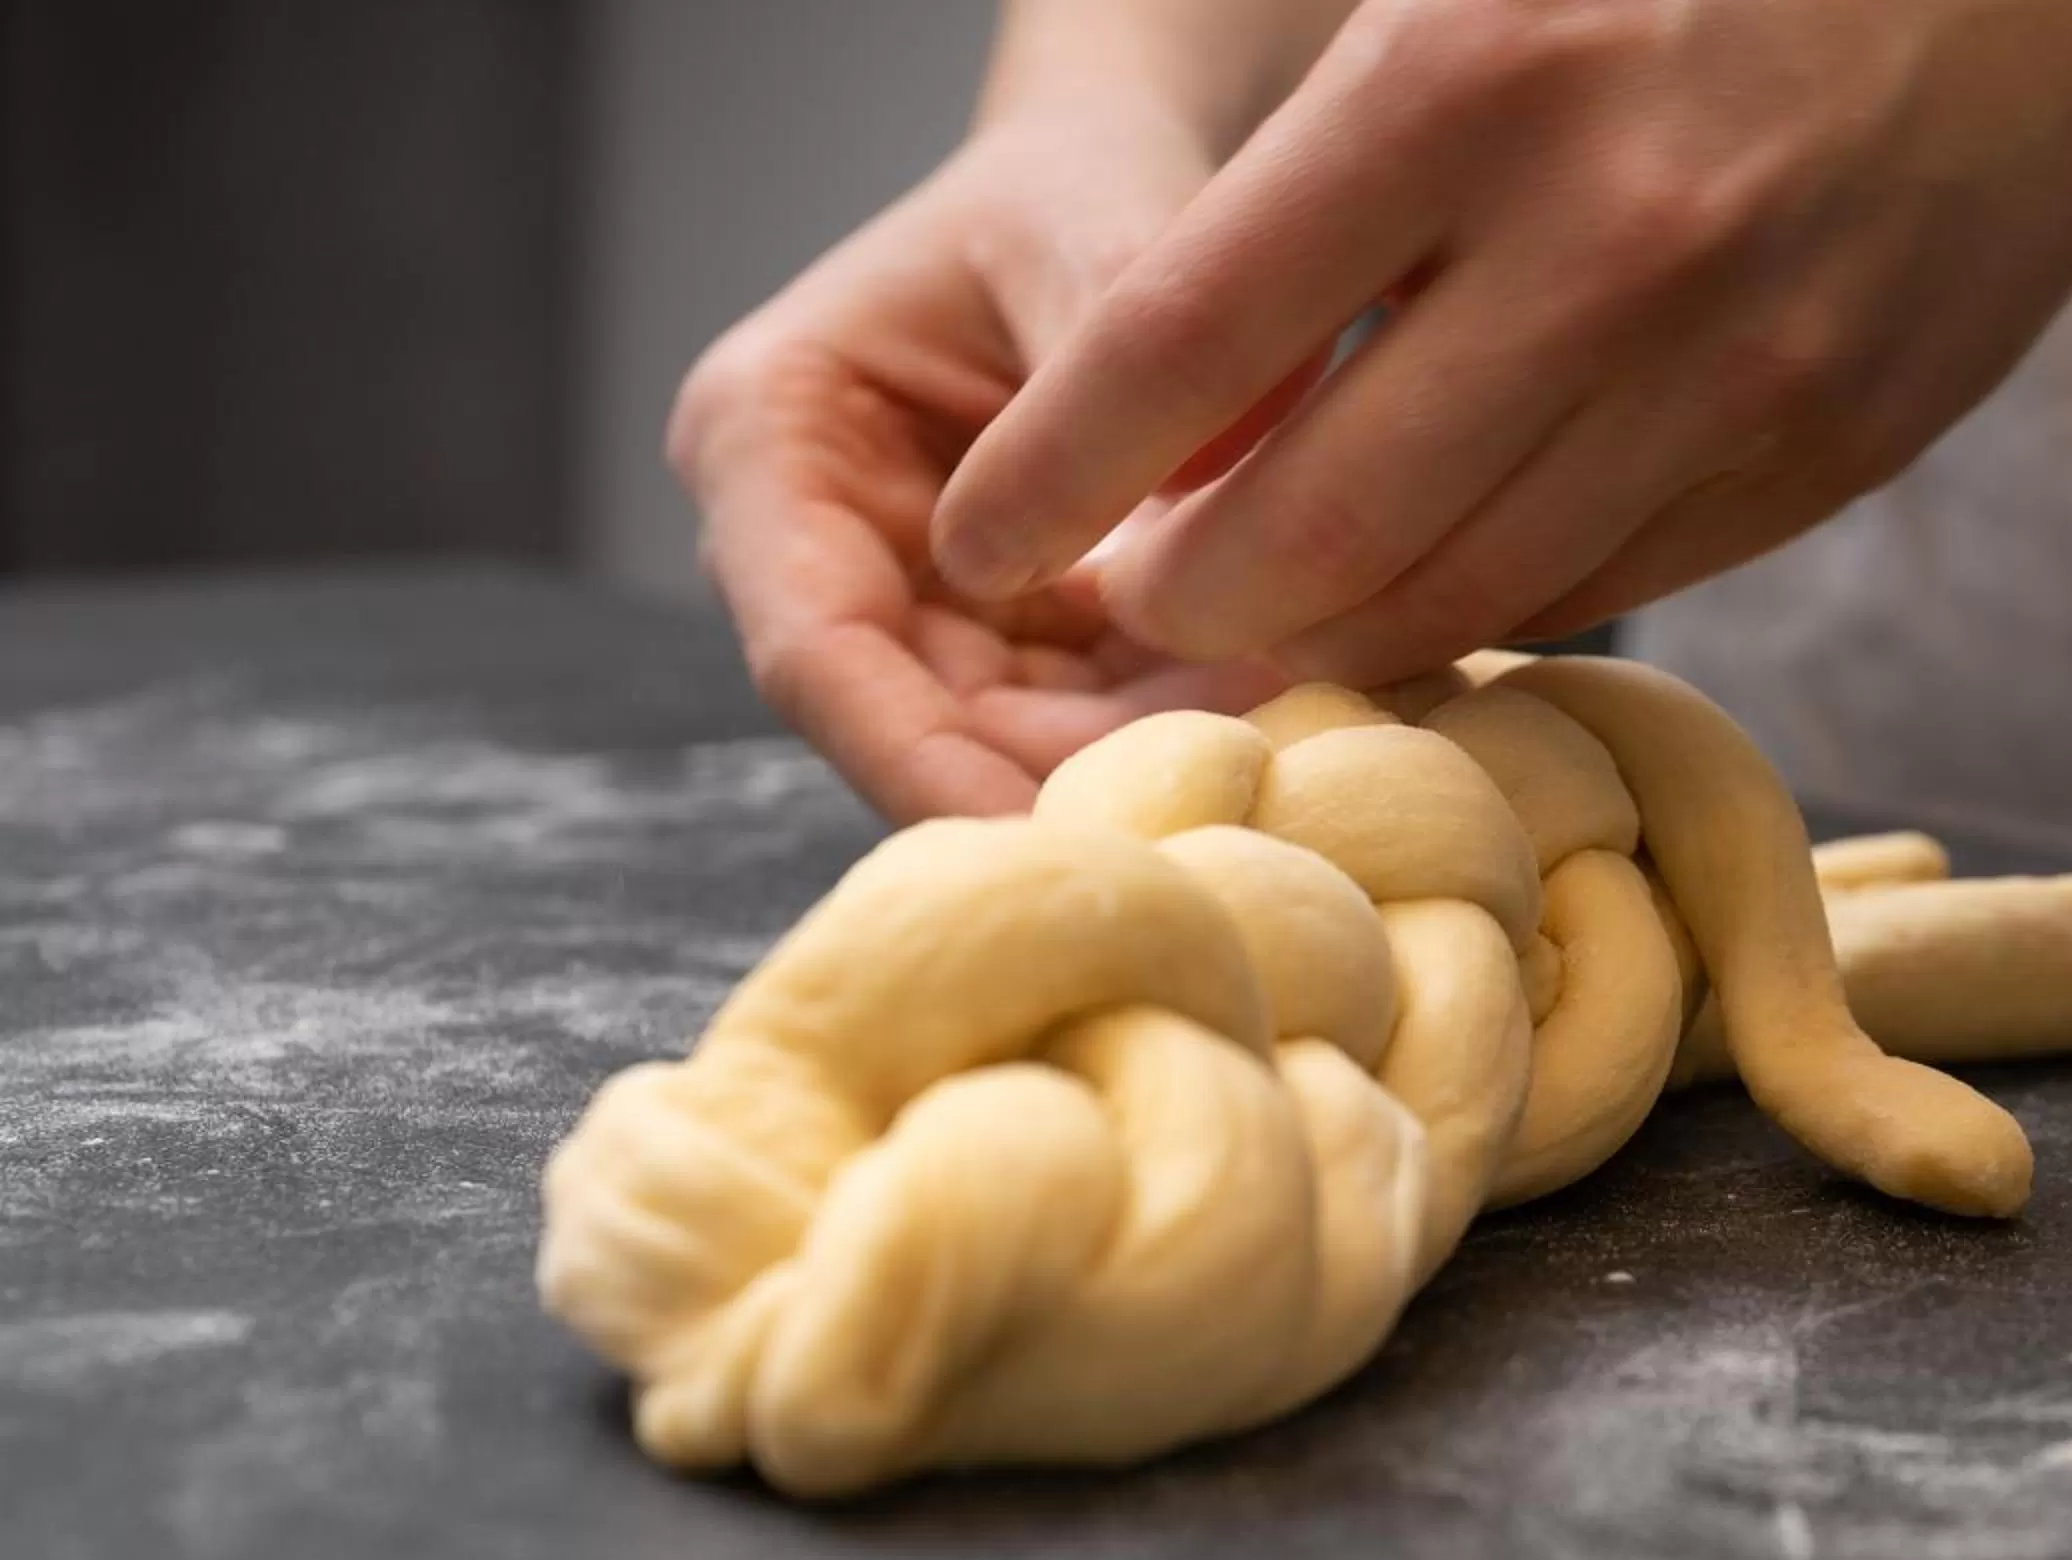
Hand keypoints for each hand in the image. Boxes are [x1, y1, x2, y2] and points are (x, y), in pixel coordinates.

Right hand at [670, 109, 1303, 821]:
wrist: (1112, 195)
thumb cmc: (1072, 185)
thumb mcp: (1093, 234)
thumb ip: (1123, 372)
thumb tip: (1203, 533)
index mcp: (767, 443)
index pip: (819, 654)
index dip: (925, 769)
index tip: (1049, 849)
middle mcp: (815, 550)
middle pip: (919, 728)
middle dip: (1067, 785)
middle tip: (1217, 819)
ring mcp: (913, 610)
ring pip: (1012, 746)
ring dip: (1141, 770)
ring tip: (1284, 763)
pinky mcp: (1008, 646)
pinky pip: (1088, 723)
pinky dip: (1180, 731)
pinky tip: (1292, 727)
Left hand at [928, 0, 2071, 685]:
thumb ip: (1329, 164)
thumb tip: (1172, 377)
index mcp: (1470, 76)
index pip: (1182, 338)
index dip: (1052, 475)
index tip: (972, 538)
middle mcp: (1603, 241)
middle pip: (1318, 530)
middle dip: (1191, 604)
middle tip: (1133, 607)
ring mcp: (1733, 370)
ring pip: (1467, 592)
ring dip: (1341, 630)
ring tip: (1271, 610)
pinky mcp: (1822, 454)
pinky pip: (1606, 583)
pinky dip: (1498, 597)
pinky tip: (1450, 567)